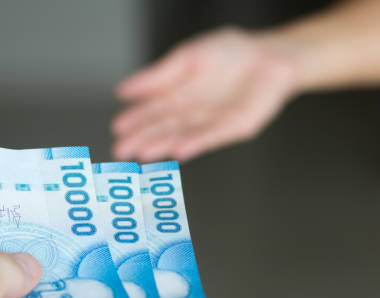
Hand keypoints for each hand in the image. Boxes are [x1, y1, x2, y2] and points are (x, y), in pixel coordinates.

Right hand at [112, 27, 298, 161]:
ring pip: (182, 135)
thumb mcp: (187, 57)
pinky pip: (212, 136)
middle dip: (141, 139)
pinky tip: (178, 151)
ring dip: (163, 145)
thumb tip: (122, 90)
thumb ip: (158, 76)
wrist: (270, 54)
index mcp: (176, 95)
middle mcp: (191, 113)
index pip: (151, 110)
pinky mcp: (234, 127)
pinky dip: (195, 143)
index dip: (135, 119)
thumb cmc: (229, 53)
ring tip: (143, 154)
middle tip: (121, 150)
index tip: (117, 127)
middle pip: (162, 127)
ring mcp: (211, 122)